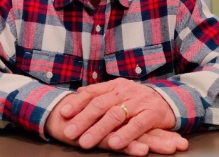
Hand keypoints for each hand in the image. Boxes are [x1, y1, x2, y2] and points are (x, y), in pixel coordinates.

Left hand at [45, 93, 187, 155]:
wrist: (167, 99)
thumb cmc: (137, 99)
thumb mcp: (118, 91)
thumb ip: (100, 92)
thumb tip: (78, 92)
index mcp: (114, 86)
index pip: (93, 92)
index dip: (77, 102)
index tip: (63, 113)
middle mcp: (124, 91)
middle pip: (100, 104)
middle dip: (83, 119)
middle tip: (69, 132)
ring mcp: (138, 102)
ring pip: (115, 115)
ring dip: (99, 129)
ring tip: (85, 142)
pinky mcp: (152, 114)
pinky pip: (137, 125)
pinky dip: (125, 135)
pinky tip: (114, 144)